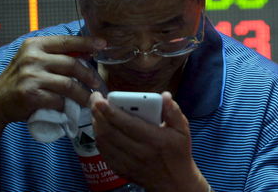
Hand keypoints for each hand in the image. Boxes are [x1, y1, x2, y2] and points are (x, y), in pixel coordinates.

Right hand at [0, 35, 106, 125]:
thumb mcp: (33, 60)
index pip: (67, 41)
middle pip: (72, 64)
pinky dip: (66, 106)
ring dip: (83, 94)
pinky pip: (58, 100)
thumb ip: (55, 54)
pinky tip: (70, 109)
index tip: (103, 45)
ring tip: (91, 99)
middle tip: (99, 84)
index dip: (87, 42)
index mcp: (35, 45)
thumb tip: (87, 52)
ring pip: (69, 84)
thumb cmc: (20, 80)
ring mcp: (30, 76)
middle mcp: (32, 57)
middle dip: (90, 75)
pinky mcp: (30, 94)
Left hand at [90, 91, 210, 191]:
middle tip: (94, 100)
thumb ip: (173, 111)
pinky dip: (99, 138)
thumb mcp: (183, 130)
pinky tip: (100, 128)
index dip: (111, 111)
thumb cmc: (178, 153)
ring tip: (96, 111)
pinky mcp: (121, 169)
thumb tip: (164, 95)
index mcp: (154, 139)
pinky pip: (105, 152)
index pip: (127, 124)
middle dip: (99, 113)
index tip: (101, 100)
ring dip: (96, 125)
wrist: (174, 182)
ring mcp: (128, 162)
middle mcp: (139, 152)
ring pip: (105, 142)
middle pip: (111, 131)